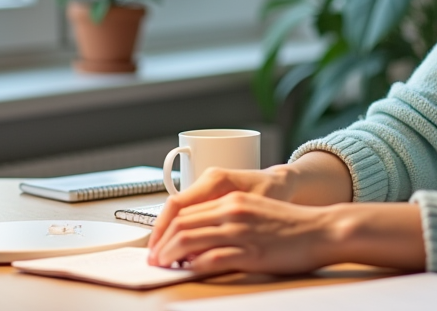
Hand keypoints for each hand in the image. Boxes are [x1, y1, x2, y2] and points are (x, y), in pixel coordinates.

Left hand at [147, 191, 339, 274]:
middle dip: (161, 243)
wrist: (322, 230)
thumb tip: (200, 237)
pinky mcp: (250, 252)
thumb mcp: (255, 211)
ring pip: (190, 240)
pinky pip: (212, 259)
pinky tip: (189, 272)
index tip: (157, 242)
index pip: (185, 209)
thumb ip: (228, 218)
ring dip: (170, 255)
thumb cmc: (292, 225)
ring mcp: (240, 231)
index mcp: (232, 198)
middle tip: (154, 258)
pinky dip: (194, 266)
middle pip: (182, 224)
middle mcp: (233, 210)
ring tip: (164, 266)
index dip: (164, 228)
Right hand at [148, 166, 292, 251]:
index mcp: (216, 180)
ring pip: (178, 209)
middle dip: (161, 233)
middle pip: (173, 207)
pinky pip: (187, 210)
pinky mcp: (208, 193)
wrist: (281, 182)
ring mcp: (207, 184)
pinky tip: (176, 244)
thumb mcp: (254, 211)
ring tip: (161, 254)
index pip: (179, 204)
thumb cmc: (273, 193)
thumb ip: (229, 228)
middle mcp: (208, 179)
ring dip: (167, 231)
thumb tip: (202, 250)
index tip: (159, 249)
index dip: (164, 229)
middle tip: (154, 257)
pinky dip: (178, 227)